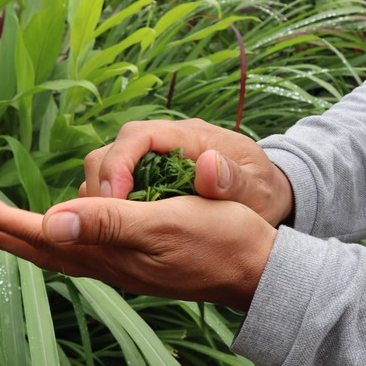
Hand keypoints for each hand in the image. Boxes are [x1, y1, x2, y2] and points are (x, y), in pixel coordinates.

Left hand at [0, 195, 276, 309]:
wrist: (256, 268)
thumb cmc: (218, 239)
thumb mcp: (163, 223)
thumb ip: (108, 222)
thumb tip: (51, 221)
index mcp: (112, 253)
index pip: (48, 237)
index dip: (11, 224)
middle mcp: (112, 264)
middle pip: (49, 251)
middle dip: (10, 235)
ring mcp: (127, 266)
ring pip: (66, 252)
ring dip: (33, 238)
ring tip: (9, 227)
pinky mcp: (143, 262)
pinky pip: (89, 253)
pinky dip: (66, 241)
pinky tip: (68, 236)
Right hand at [81, 118, 293, 225]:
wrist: (266, 196)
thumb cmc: (262, 193)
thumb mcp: (256, 191)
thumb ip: (234, 180)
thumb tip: (206, 163)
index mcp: (190, 136)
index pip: (139, 136)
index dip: (119, 164)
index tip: (114, 200)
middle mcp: (165, 141)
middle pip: (114, 148)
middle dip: (102, 182)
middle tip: (101, 221)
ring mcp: (153, 158)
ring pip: (108, 165)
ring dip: (100, 196)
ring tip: (103, 230)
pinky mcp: (147, 176)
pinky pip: (115, 184)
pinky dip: (106, 204)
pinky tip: (111, 230)